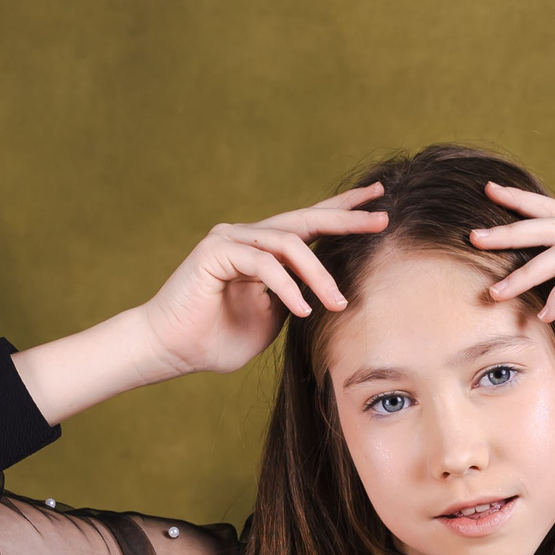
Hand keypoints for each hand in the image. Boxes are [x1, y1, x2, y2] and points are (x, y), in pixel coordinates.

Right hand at [136, 187, 389, 378]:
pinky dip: (286, 286)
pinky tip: (302, 309)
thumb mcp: (272, 320)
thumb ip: (295, 297)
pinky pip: (263, 263)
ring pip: (288, 244)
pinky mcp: (215, 251)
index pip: (310, 224)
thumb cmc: (216, 340)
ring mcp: (231, 239)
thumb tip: (324, 290)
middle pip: (305, 220)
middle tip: (382, 217)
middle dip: (346, 217)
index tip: (380, 204)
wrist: (171, 350)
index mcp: (264, 250)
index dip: (344, 212)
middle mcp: (248, 236)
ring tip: (338, 303)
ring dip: (318, 275)